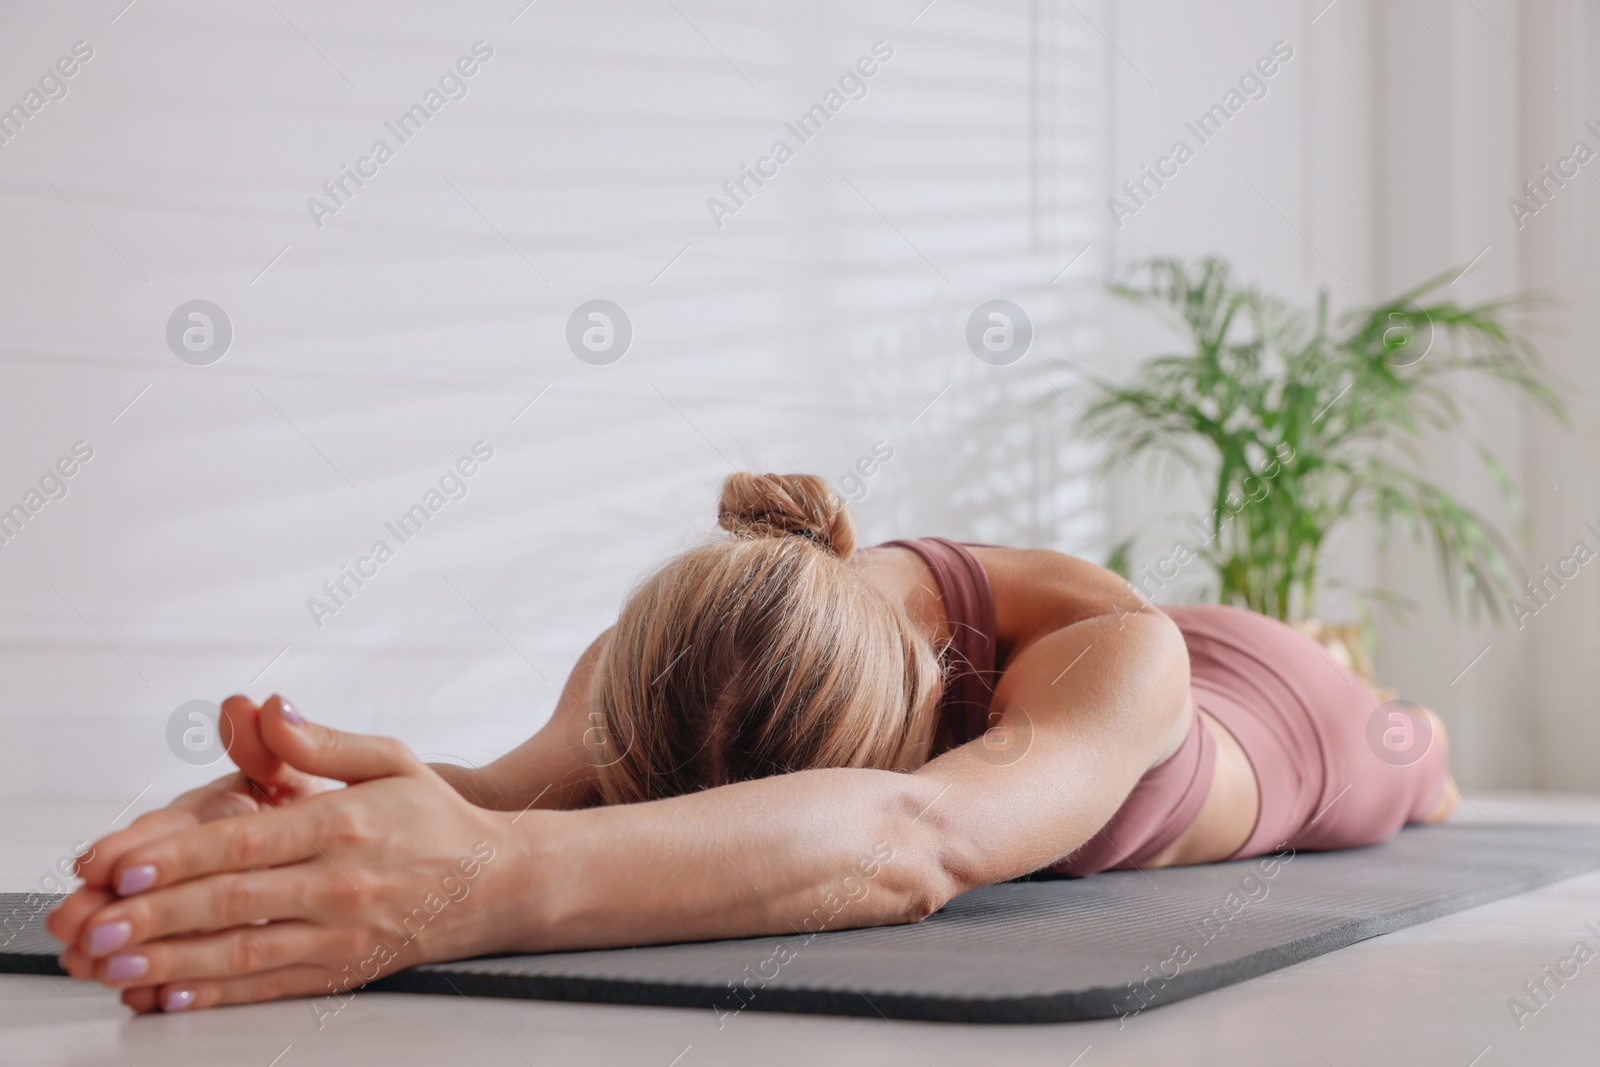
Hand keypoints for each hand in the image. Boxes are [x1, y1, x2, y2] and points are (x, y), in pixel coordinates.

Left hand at [56, 702, 520, 1014]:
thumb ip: (320, 741)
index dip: (179, 856)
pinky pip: (271, 987)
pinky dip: (216, 994)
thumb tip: (266, 709)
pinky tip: (170, 992)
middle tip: (93, 923)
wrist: (496, 882)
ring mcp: (345, 933)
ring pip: (244, 952)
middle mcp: (344, 882)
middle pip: (234, 901)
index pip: (247, 840)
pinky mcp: (346, 971)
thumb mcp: (389, 759)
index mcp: (347, 822)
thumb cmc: (436, 818)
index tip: (122, 864)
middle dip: (155, 914)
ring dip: (171, 960)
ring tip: (114, 962)